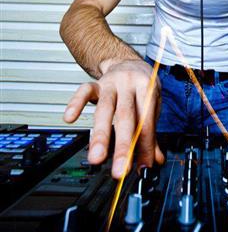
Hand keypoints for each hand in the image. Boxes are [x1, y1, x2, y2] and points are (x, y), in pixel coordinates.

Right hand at [63, 59, 164, 178]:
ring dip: (100, 135)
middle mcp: (129, 84)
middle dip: (122, 145)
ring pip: (104, 108)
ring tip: (96, 158)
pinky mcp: (96, 83)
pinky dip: (76, 103)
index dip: (144, 146)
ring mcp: (111, 82)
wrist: (129, 62)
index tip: (142, 166)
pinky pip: (84, 91)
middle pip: (126, 116)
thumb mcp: (152, 106)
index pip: (146, 121)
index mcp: (148, 88)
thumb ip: (150, 134)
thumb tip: (154, 161)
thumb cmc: (142, 87)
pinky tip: (70, 118)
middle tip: (120, 169)